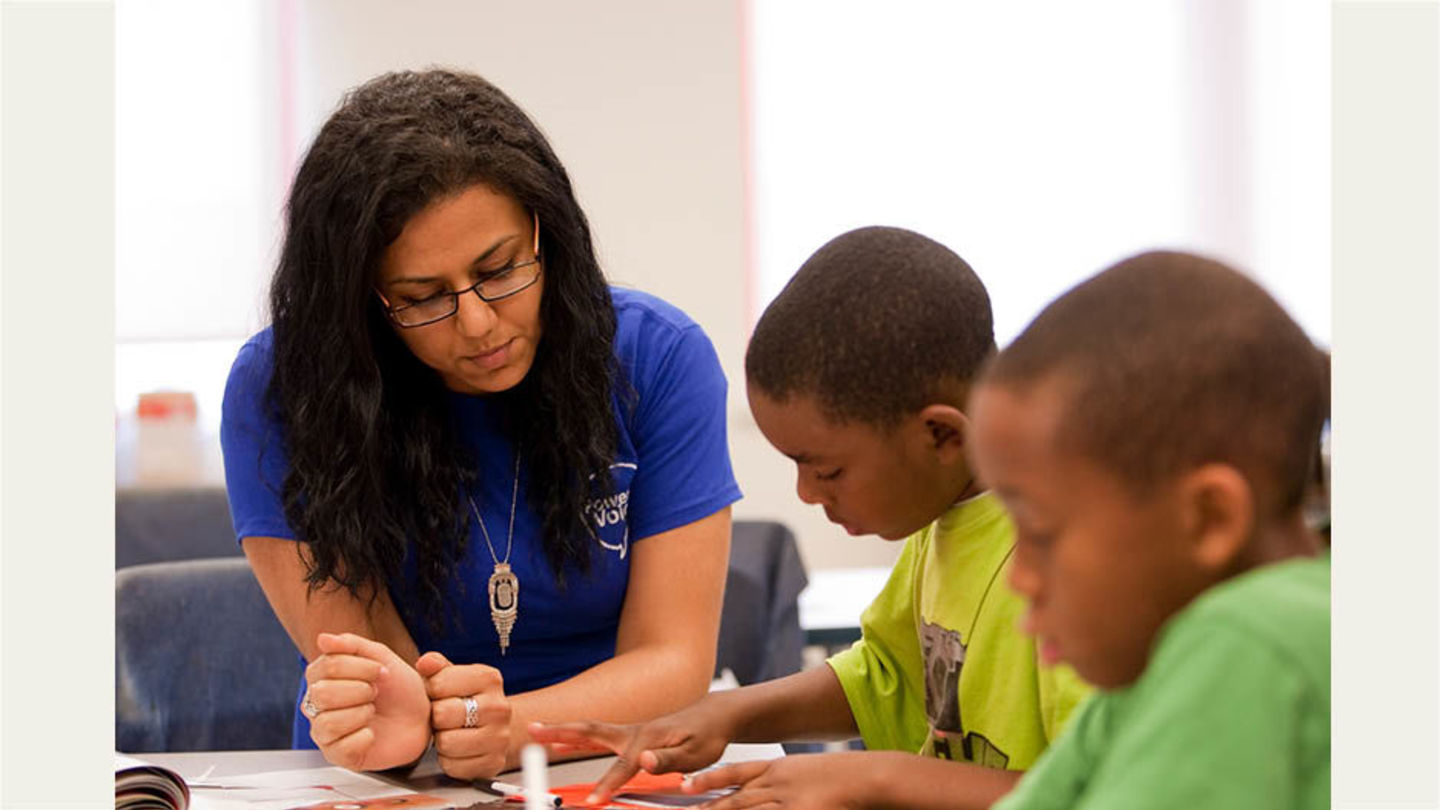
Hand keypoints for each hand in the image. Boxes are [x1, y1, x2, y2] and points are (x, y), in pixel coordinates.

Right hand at [304, 632, 430, 770]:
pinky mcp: (337, 756)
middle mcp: (317, 705)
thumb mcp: (381, 657)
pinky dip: (364, 738)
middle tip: (376, 693)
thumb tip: (323, 638)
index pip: (326, 666)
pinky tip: (372, 733)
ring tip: (372, 712)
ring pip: (327, 723)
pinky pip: (341, 748)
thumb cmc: (399, 688)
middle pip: (322, 694)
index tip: (380, 671)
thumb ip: (352, 645)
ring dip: (361, 713)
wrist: (421, 718)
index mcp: (322, 677)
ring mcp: (324, 732)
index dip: (359, 667)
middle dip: (360, 690)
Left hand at [415, 651, 512, 778]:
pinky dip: (449, 760)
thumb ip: (436, 666)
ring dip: (442, 740)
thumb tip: (425, 662)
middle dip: (436, 717)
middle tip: (443, 717)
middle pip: (443, 714)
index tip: (439, 694)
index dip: (431, 691)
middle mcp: (499, 706)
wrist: (494, 725)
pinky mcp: (494, 762)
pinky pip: (453, 766)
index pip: (439, 684)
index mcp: (489, 678)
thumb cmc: (467, 698)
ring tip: (451, 732)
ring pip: (447, 743)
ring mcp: (500, 736)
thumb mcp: (453, 676)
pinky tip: (457, 749)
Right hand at [528, 697, 735, 804]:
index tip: (592, 803)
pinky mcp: (631, 736)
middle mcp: (633, 732)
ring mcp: (630, 732)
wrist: (716, 717)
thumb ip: (667, 758)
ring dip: (563, 733)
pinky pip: (597, 736)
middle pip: (590, 731)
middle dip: (560, 733)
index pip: (621, 767)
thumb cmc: (707, 734)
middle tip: (532, 730)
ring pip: (590, 732)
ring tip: (538, 733)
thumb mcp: (694, 752)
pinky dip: (577, 737)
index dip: (607, 785)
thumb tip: (643, 759)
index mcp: (646, 738)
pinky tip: (566, 743)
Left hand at [684, 752, 874, 809]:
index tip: (685, 786)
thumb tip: (756, 793)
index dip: (708, 780)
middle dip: (705, 808)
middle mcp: (775, 784)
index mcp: (775, 769)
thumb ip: (777, 782)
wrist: (865, 777)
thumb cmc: (837, 777)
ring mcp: (785, 802)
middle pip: (733, 800)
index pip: (734, 773)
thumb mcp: (801, 773)